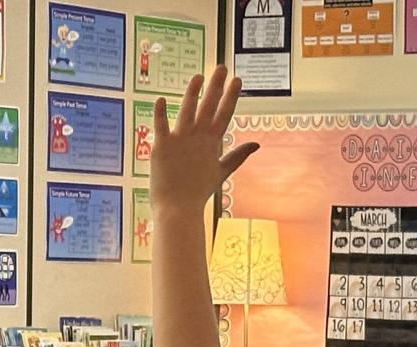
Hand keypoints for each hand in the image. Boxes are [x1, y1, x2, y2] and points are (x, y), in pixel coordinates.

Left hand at [150, 66, 259, 211]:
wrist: (178, 209)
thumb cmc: (199, 192)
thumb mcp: (221, 171)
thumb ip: (238, 155)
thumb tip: (256, 145)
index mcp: (212, 143)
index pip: (224, 114)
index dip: (231, 95)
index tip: (237, 79)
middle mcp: (198, 138)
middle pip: (209, 107)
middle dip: (216, 86)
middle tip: (221, 67)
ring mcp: (180, 141)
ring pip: (187, 111)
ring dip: (193, 92)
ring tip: (198, 77)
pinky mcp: (161, 146)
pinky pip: (161, 125)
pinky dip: (160, 112)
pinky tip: (161, 98)